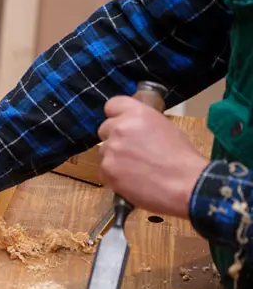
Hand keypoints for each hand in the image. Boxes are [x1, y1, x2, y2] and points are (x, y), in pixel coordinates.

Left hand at [97, 96, 208, 217]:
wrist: (185, 184)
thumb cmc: (181, 158)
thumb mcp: (165, 127)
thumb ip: (142, 124)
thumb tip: (133, 127)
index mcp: (137, 113)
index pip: (112, 105)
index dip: (116, 115)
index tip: (120, 122)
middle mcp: (120, 128)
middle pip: (104, 129)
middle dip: (114, 138)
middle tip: (131, 149)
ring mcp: (111, 149)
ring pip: (103, 151)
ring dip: (114, 158)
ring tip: (135, 168)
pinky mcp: (106, 170)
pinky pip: (103, 170)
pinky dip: (114, 174)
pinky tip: (131, 179)